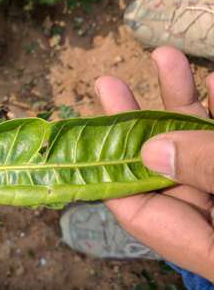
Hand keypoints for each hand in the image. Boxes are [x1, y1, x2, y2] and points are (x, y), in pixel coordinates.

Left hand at [96, 46, 213, 280]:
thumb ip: (208, 171)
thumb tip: (150, 151)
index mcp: (206, 241)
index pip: (139, 213)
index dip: (111, 173)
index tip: (96, 132)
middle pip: (160, 168)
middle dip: (138, 120)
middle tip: (110, 83)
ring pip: (195, 144)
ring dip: (181, 101)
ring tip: (164, 58)